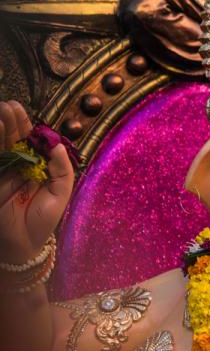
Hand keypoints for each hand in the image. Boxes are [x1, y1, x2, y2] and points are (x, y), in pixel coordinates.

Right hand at [0, 101, 74, 262]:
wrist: (23, 245)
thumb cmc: (42, 221)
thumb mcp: (61, 193)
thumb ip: (62, 169)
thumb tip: (57, 144)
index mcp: (35, 167)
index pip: (30, 141)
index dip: (26, 126)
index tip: (22, 110)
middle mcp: (17, 166)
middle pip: (13, 138)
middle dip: (11, 121)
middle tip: (9, 105)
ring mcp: (2, 171)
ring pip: (0, 144)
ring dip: (0, 127)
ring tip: (1, 110)